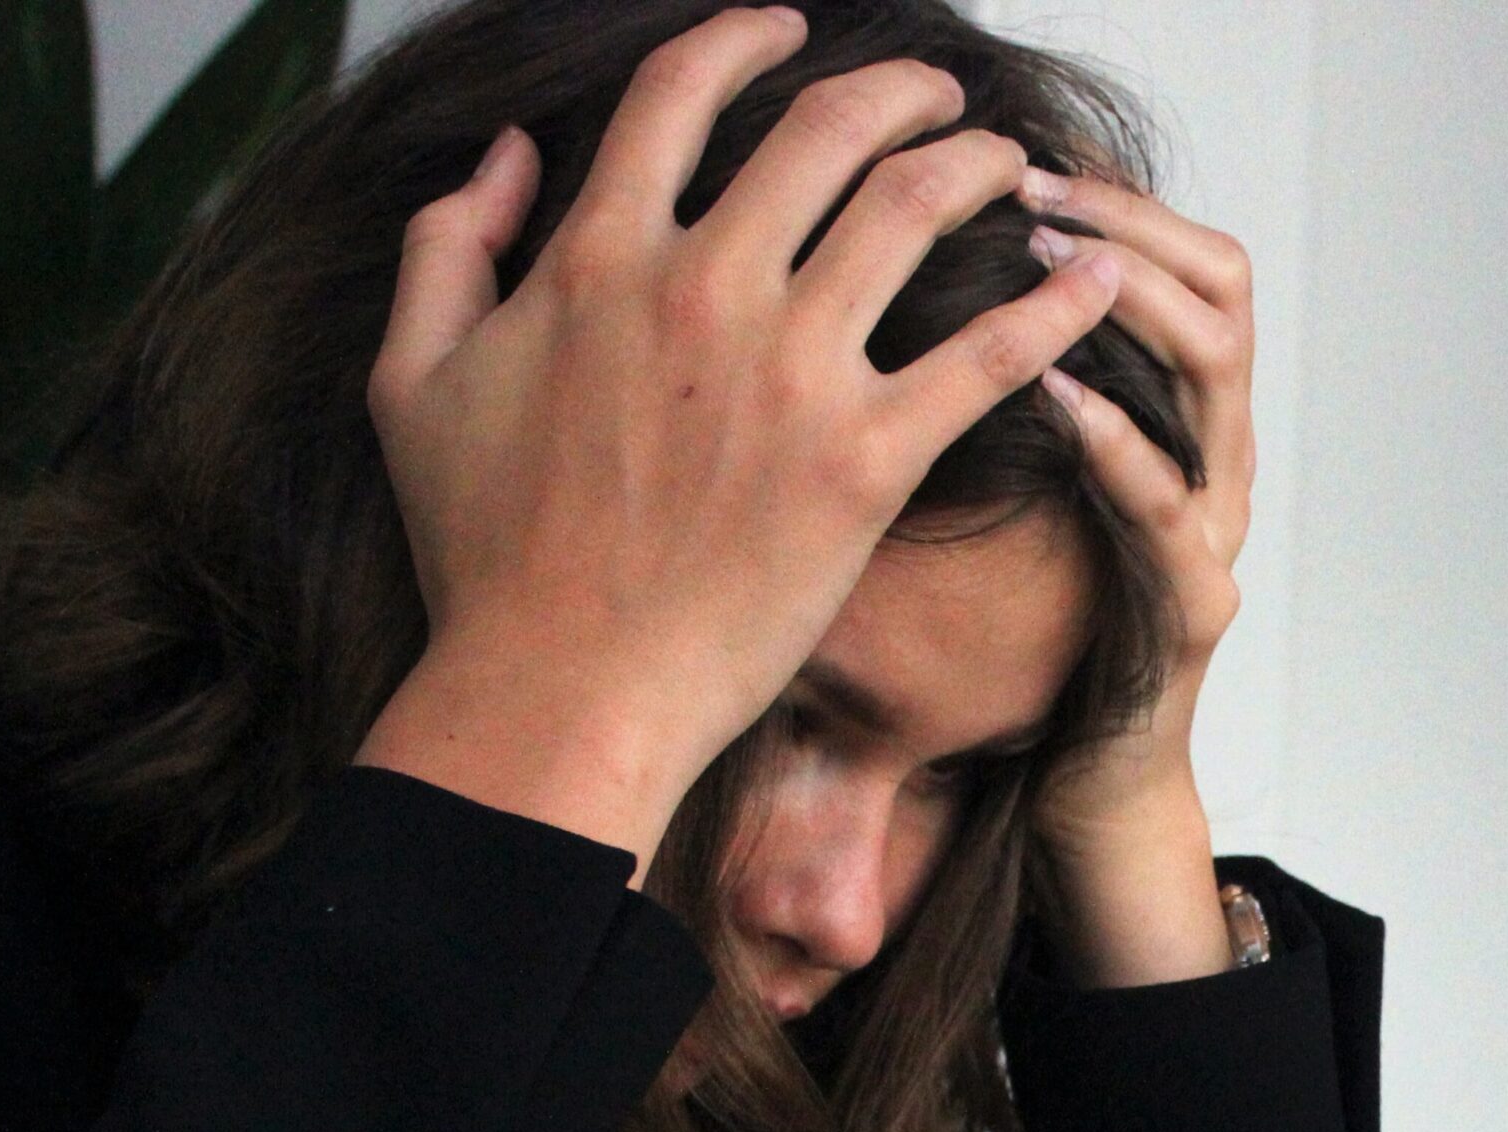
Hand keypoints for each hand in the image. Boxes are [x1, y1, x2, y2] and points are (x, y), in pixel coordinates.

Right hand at [355, 7, 1123, 872]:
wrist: (561, 689)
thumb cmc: (485, 560)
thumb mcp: (413, 381)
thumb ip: (449, 246)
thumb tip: (506, 157)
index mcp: (598, 255)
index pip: (684, 92)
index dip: (744, 39)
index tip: (789, 31)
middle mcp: (704, 286)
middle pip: (825, 129)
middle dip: (897, 92)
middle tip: (938, 98)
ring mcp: (791, 373)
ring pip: (913, 210)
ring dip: (976, 166)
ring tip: (1012, 166)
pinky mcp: (864, 465)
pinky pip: (984, 359)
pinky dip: (1051, 308)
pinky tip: (1094, 281)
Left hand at [1020, 169, 1252, 987]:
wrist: (1084, 781)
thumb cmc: (1044, 636)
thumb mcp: (1028, 492)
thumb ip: (1014, 397)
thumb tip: (927, 286)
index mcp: (1184, 425)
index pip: (1194, 266)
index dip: (1126, 204)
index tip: (1034, 162)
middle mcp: (1219, 463)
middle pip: (1222, 292)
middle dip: (1128, 227)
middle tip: (1035, 191)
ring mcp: (1217, 532)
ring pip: (1217, 374)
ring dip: (1129, 302)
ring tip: (1047, 260)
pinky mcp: (1194, 607)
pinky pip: (1167, 505)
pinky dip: (1115, 439)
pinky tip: (1054, 394)